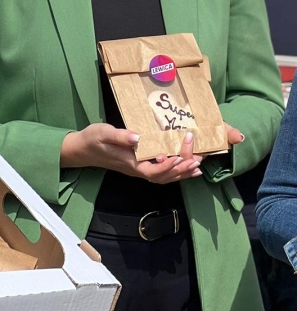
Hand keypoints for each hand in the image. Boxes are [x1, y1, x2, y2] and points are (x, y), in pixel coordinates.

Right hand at [61, 122, 241, 183]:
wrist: (83, 149)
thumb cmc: (93, 139)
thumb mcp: (104, 133)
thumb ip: (120, 136)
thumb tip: (138, 138)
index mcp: (130, 164)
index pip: (153, 172)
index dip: (169, 167)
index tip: (181, 157)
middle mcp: (137, 170)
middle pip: (163, 177)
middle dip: (181, 169)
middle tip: (197, 159)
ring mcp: (139, 169)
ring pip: (164, 177)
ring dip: (181, 172)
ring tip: (198, 165)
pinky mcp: (140, 165)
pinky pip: (161, 173)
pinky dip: (175, 171)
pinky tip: (186, 166)